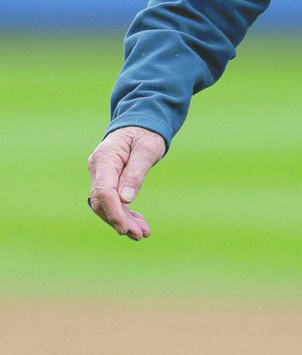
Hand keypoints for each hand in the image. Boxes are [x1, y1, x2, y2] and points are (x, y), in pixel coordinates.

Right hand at [87, 126, 165, 240]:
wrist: (142, 123)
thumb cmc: (146, 133)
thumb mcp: (147, 149)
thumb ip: (136, 172)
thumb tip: (125, 200)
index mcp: (105, 157)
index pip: (103, 190)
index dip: (113, 211)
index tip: (124, 228)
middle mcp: (98, 167)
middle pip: (102, 201)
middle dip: (119, 220)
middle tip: (140, 235)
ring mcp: (101, 174)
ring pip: (107, 205)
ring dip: (124, 220)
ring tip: (143, 233)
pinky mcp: (107, 180)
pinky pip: (113, 201)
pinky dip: (125, 213)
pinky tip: (139, 224)